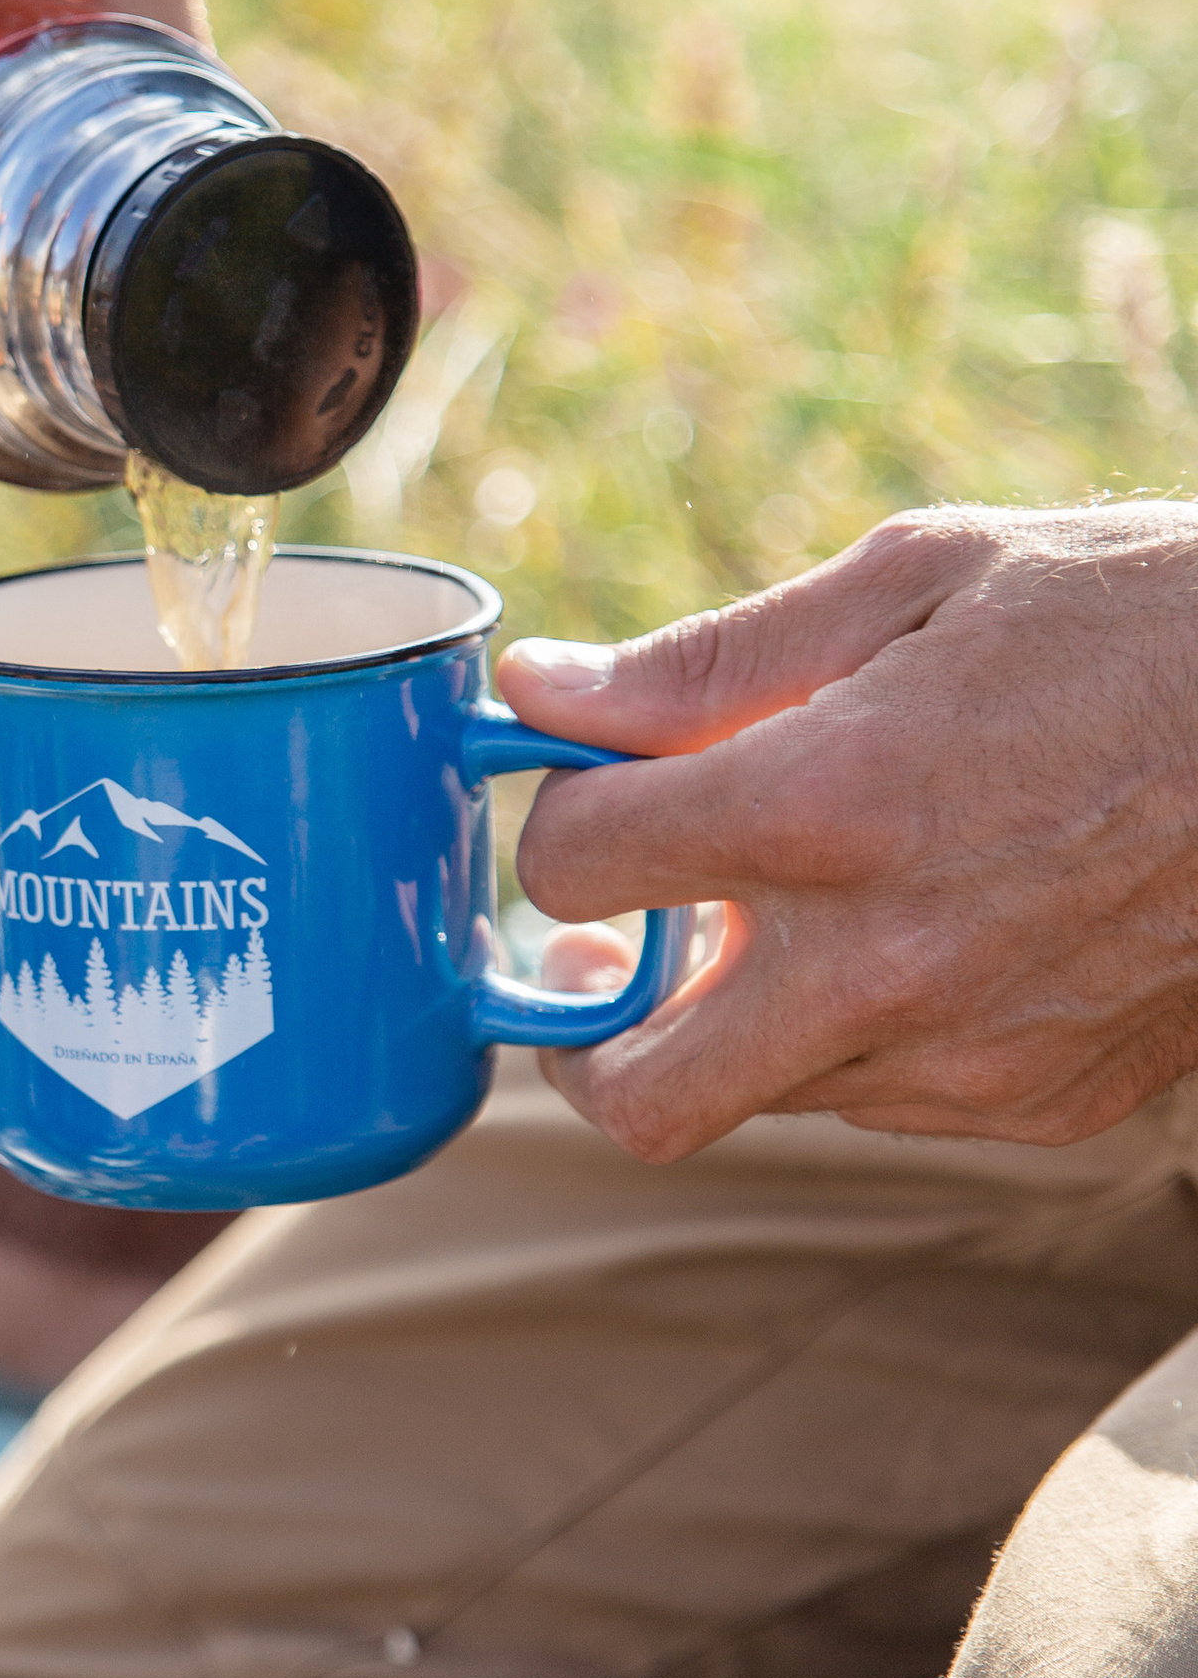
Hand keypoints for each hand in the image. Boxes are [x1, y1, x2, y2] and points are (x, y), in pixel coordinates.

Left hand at [496, 503, 1197, 1158]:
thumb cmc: (1135, 619)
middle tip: (604, 947)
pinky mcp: (1041, 1102)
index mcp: (827, 808)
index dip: (559, 815)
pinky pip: (884, 1102)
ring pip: (761, 1093)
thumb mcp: (918, 575)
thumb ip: (707, 660)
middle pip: (631, 1093)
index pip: (573, 866)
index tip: (594, 781)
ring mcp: (967, 1054)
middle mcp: (883, 963)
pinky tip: (921, 928)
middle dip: (585, 1024)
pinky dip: (860, 1035)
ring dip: (737, 1015)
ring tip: (797, 900)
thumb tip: (542, 694)